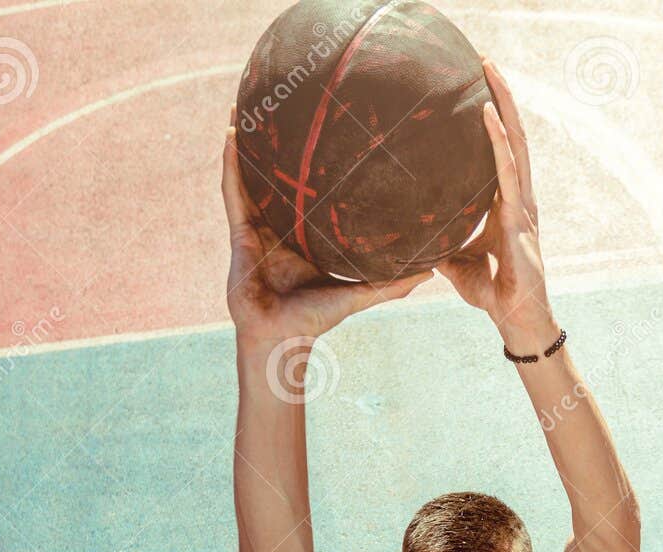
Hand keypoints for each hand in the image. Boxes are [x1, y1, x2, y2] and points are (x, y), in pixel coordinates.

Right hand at [221, 108, 431, 345]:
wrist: (281, 338)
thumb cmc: (316, 319)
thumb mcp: (359, 293)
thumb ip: (392, 282)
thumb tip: (432, 270)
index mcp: (307, 234)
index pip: (312, 191)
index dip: (316, 163)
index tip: (330, 131)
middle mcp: (282, 225)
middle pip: (279, 174)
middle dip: (278, 141)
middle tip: (289, 101)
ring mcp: (258, 226)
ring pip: (252, 174)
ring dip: (248, 141)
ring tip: (250, 105)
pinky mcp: (239, 232)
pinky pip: (233, 190)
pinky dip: (231, 163)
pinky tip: (233, 134)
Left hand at [434, 62, 553, 345]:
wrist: (514, 318)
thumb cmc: (491, 291)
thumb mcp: (456, 263)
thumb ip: (439, 244)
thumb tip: (411, 237)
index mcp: (506, 203)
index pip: (500, 150)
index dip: (493, 117)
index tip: (476, 85)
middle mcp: (518, 195)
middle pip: (512, 134)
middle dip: (501, 94)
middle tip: (485, 59)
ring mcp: (522, 204)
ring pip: (516, 141)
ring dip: (503, 102)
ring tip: (490, 69)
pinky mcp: (519, 217)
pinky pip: (508, 169)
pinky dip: (498, 139)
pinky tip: (487, 112)